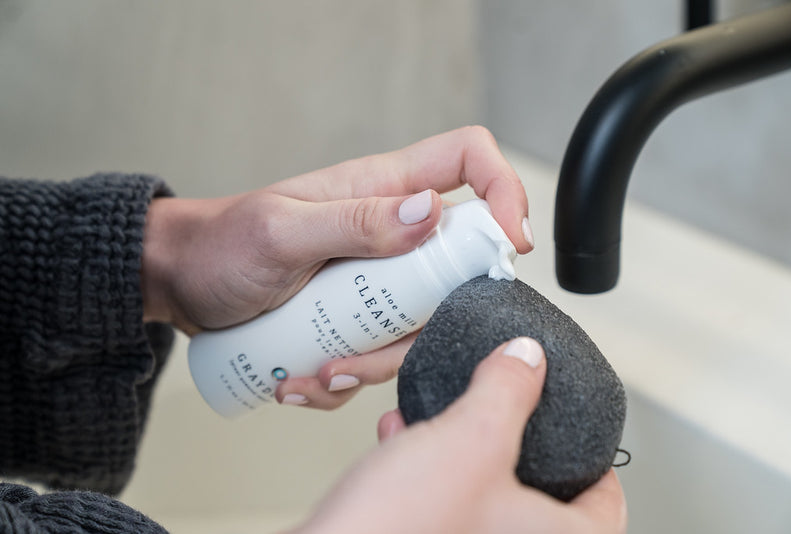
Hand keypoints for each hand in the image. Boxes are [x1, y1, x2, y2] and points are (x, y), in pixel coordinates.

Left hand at [141, 126, 532, 407]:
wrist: (184, 283)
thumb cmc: (222, 244)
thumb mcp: (281, 232)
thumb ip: (354, 220)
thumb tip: (430, 213)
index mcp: (382, 189)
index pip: (468, 160)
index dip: (504, 189)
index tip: (508, 243)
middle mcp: (390, 233)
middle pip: (459, 264)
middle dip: (434, 316)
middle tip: (377, 341)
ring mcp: (377, 280)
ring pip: (420, 324)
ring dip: (375, 362)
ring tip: (318, 372)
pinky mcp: (359, 318)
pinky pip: (379, 353)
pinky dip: (346, 378)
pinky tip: (302, 379)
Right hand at [291, 338, 626, 533]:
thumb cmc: (400, 529)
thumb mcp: (471, 439)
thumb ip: (508, 392)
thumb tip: (529, 358)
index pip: (606, 510)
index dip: (601, 468)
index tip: (589, 442)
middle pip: (541, 500)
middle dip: (517, 447)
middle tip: (519, 423)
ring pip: (483, 497)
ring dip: (464, 450)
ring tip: (447, 416)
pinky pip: (438, 502)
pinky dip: (425, 468)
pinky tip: (399, 435)